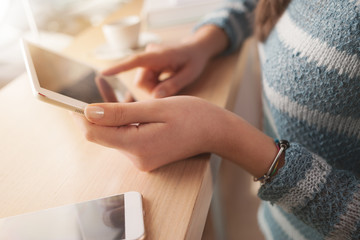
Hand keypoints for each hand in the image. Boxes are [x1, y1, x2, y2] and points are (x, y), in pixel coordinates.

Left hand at [73, 96, 229, 170]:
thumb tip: (88, 113)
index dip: (80, 116)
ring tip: (112, 91)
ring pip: (114, 134)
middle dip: (97, 111)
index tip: (71, 99)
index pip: (94, 133)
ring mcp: (142, 160)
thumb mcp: (155, 108)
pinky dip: (123, 121)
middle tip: (96, 86)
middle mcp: (137, 158)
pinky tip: (126, 105)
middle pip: (103, 134)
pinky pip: (126, 136)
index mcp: (137, 146)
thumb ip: (120, 113)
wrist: (216, 132)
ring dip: (111, 114)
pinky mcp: (146, 156)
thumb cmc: (192, 116)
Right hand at [102, 42, 209, 97]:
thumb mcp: (189, 74)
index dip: (120, 67)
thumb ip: (173, 85)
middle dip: (152, 90)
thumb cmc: (194, 60)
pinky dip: (154, 84)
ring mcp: (148, 58)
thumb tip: (155, 97)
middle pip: (141, 81)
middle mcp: (150, 55)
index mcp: (160, 55)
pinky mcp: (147, 64)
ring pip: (142, 82)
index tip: (104, 73)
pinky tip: (165, 79)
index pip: (136, 61)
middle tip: (170, 90)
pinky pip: (145, 80)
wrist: (195, 48)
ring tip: (169, 82)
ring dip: (154, 88)